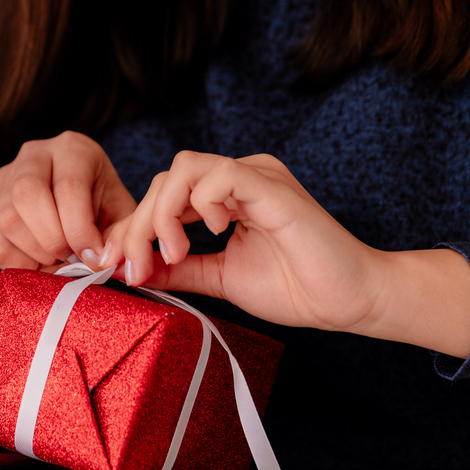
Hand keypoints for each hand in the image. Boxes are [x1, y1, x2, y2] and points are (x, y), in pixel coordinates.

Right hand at [0, 131, 135, 269]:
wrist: (79, 205)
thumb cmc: (102, 208)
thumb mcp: (121, 215)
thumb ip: (120, 236)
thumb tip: (101, 261)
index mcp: (73, 148)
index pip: (68, 187)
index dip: (80, 230)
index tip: (93, 257)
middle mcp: (33, 154)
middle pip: (27, 195)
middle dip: (52, 239)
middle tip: (71, 259)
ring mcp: (4, 176)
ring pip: (7, 219)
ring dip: (35, 253)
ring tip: (57, 260)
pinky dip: (16, 262)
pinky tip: (37, 261)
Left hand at [111, 151, 469, 355]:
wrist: (348, 301)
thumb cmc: (296, 287)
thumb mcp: (220, 277)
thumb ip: (180, 268)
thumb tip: (134, 269)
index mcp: (226, 195)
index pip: (163, 193)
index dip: (135, 227)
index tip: (121, 267)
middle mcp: (239, 177)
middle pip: (165, 179)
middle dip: (139, 225)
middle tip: (136, 266)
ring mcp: (256, 177)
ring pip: (184, 168)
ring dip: (164, 213)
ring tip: (176, 251)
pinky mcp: (272, 187)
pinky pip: (220, 174)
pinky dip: (201, 204)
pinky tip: (213, 234)